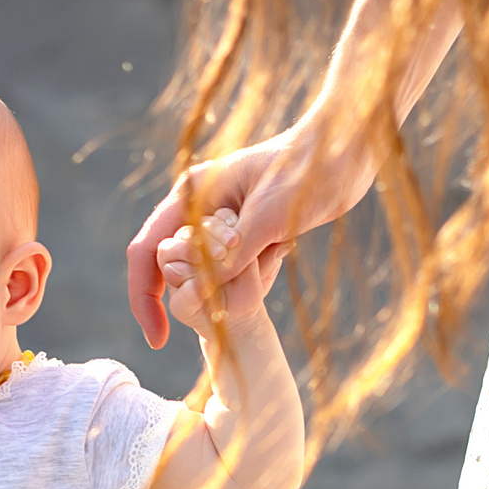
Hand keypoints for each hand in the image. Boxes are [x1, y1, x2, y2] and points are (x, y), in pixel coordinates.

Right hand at [126, 121, 365, 348]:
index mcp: (191, 194)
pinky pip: (233, 270)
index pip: (146, 251)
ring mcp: (220, 222)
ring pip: (206, 273)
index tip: (158, 337)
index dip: (144, 297)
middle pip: (175, 267)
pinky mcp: (244, 233)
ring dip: (233, 282)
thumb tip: (201, 291)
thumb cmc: (306, 170)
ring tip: (276, 250)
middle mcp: (197, 208)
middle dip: (203, 286)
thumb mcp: (267, 216)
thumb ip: (233, 256)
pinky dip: (251, 276)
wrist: (344, 151)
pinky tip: (282, 250)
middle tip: (258, 261)